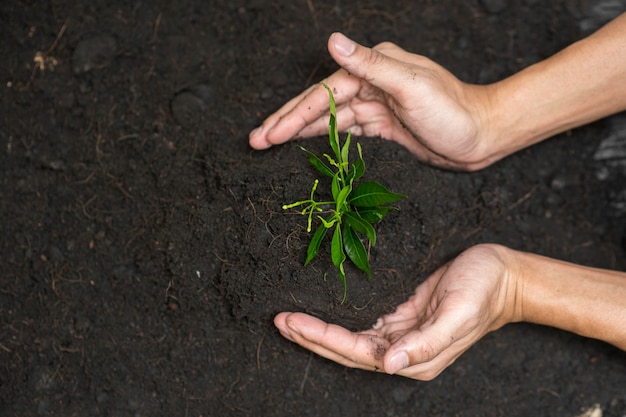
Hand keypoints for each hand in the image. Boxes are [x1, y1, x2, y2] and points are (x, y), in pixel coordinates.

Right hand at [249, 32, 498, 170]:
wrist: (483, 136)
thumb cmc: (454, 111)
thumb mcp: (411, 86)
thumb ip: (370, 65)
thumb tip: (332, 40)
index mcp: (374, 67)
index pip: (323, 92)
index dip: (294, 114)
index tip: (269, 133)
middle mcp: (371, 82)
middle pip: (319, 104)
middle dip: (286, 121)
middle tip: (256, 139)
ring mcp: (375, 104)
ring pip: (328, 118)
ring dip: (299, 130)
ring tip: (270, 142)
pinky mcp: (382, 125)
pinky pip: (345, 130)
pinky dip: (323, 136)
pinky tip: (305, 142)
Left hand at [274, 244, 518, 379]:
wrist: (502, 274)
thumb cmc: (483, 292)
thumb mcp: (458, 315)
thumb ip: (425, 344)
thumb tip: (390, 364)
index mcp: (415, 359)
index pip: (357, 354)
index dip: (323, 340)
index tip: (294, 323)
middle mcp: (403, 351)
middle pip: (347, 350)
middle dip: (311, 337)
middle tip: (279, 320)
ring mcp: (400, 335)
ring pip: (350, 338)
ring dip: (319, 330)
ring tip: (288, 318)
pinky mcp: (401, 316)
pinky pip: (363, 322)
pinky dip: (338, 319)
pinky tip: (321, 312)